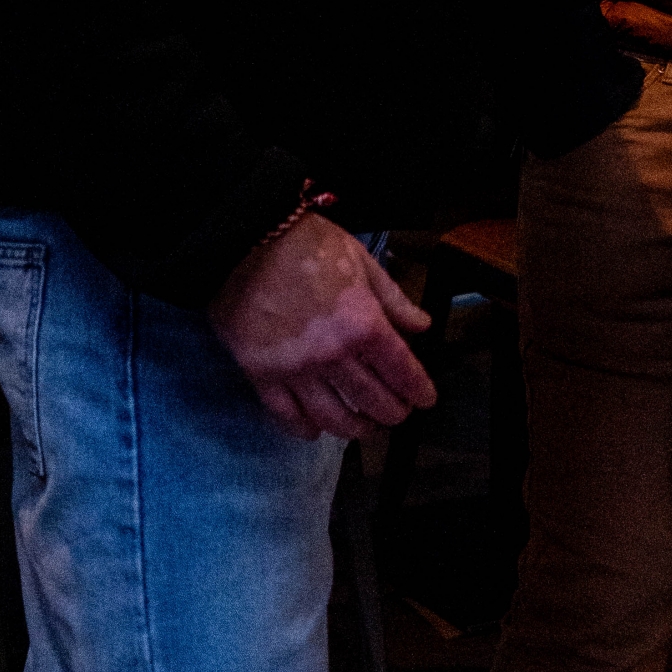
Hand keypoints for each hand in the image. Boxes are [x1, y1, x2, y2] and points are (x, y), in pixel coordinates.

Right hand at [209, 212, 436, 440]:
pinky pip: (286, 416)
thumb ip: (393, 299)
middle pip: (372, 400)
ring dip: (355, 429)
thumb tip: (422, 326)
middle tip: (399, 413)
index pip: (401, 370)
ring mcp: (295, 370)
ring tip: (366, 428)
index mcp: (363, 325)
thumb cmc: (309, 244)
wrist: (246, 239)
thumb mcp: (362, 261)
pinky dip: (304, 429)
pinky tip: (315, 432)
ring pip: (332, 418)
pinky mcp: (261, 375)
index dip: (418, 389)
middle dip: (392, 412)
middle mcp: (333, 356)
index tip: (426, 399)